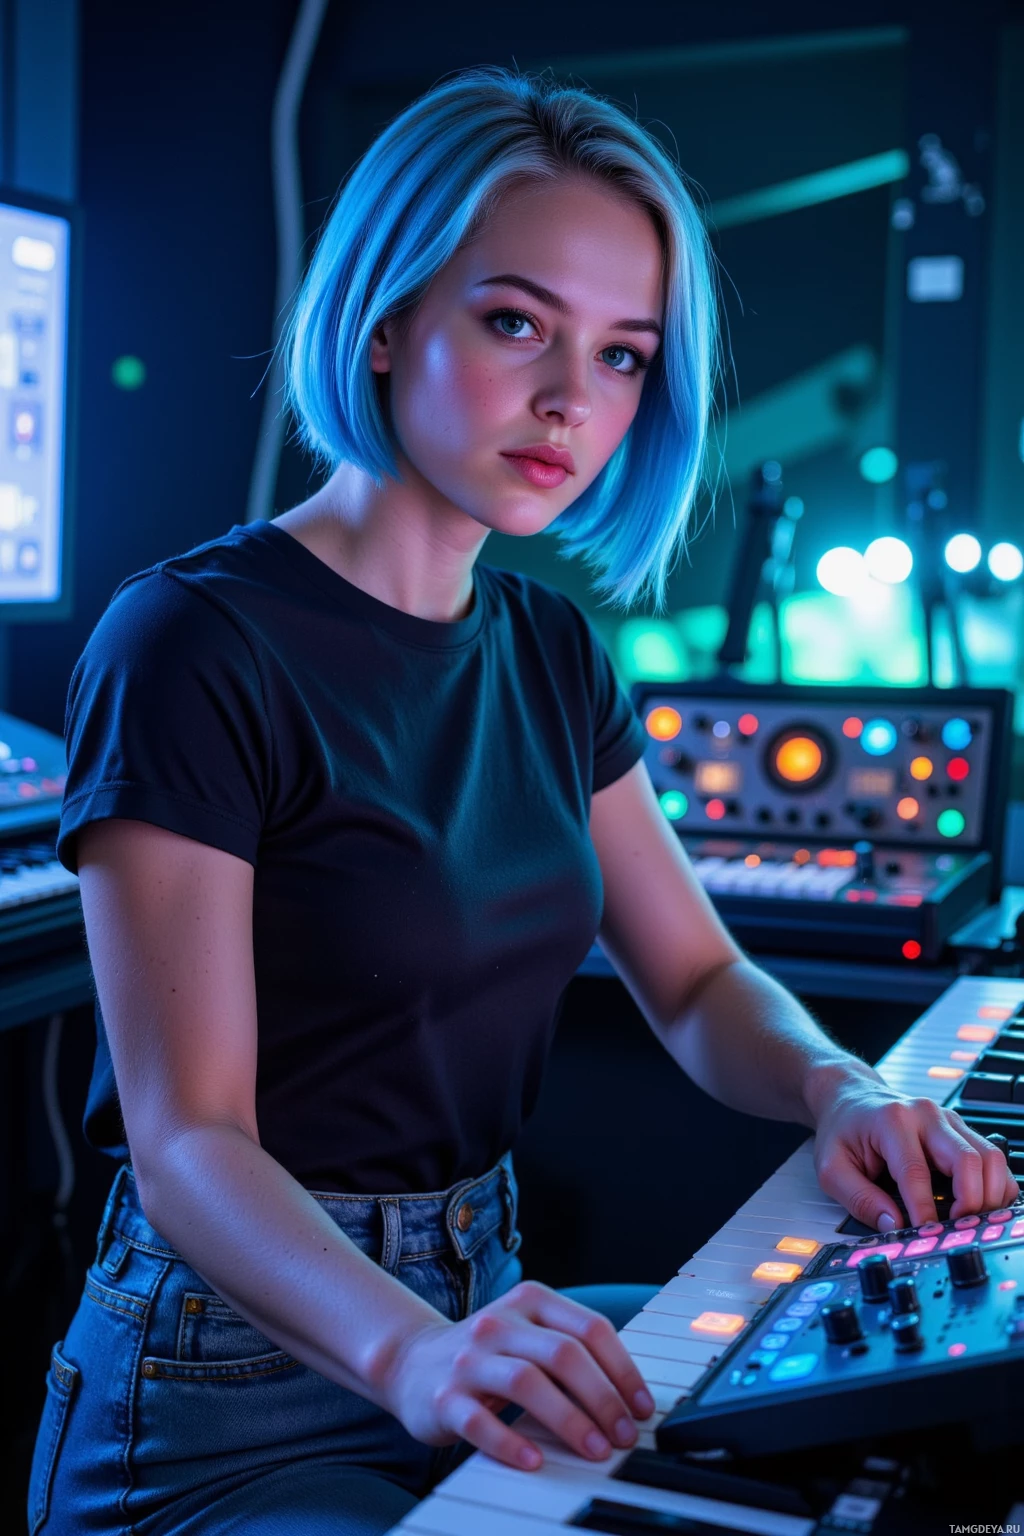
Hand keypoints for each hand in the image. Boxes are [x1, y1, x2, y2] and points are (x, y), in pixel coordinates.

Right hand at [381, 1279, 654, 1469]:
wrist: (412, 1362)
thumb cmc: (488, 1355)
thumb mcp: (529, 1335)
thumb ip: (571, 1350)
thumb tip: (629, 1397)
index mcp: (530, 1300)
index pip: (590, 1328)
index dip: (623, 1370)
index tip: (642, 1408)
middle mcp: (500, 1323)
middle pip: (563, 1354)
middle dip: (603, 1398)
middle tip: (624, 1436)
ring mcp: (470, 1359)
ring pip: (526, 1382)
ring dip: (568, 1420)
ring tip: (594, 1450)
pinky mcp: (444, 1397)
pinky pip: (480, 1421)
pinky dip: (511, 1443)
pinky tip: (534, 1462)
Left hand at [813, 1075, 1017, 1229]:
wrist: (850, 1096)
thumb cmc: (842, 1128)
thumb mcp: (831, 1166)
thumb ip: (859, 1198)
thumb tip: (892, 1226)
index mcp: (892, 1120)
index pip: (916, 1171)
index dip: (923, 1208)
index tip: (924, 1233)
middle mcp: (926, 1115)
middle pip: (967, 1159)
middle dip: (969, 1201)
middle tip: (954, 1228)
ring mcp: (948, 1120)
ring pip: (989, 1157)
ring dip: (988, 1194)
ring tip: (969, 1219)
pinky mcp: (959, 1129)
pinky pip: (991, 1157)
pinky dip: (994, 1184)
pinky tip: (979, 1203)